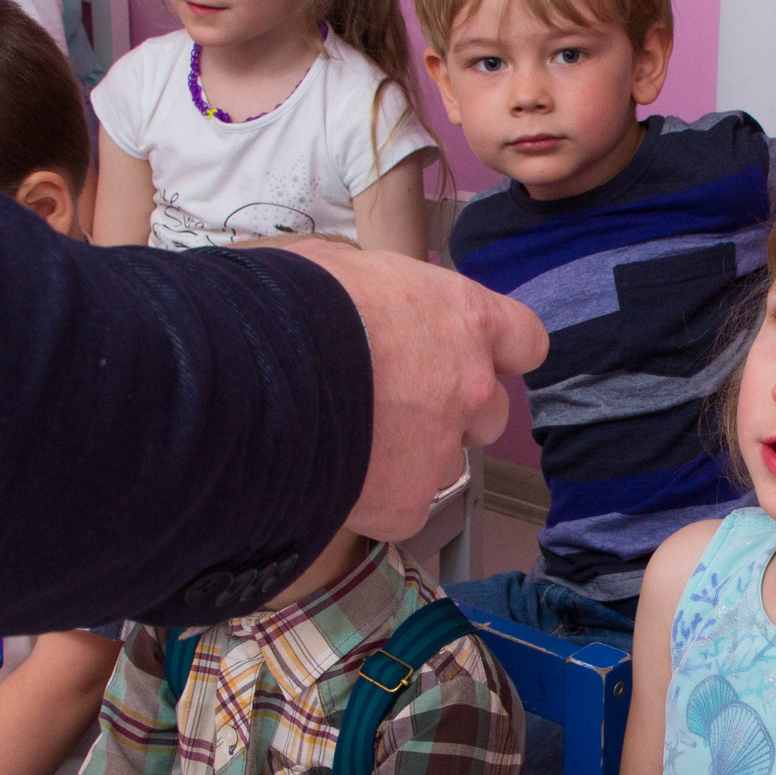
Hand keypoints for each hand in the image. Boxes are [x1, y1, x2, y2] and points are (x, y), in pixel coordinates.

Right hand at [270, 240, 545, 541]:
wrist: (250, 375)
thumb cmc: (289, 302)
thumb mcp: (341, 266)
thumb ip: (379, 293)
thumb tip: (358, 297)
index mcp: (465, 318)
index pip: (525, 340)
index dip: (501, 353)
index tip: (475, 357)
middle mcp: (470, 387)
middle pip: (490, 412)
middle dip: (453, 412)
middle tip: (394, 405)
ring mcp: (441, 450)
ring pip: (445, 464)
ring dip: (412, 458)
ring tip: (351, 444)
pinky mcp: (405, 503)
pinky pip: (404, 509)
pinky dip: (376, 500)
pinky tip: (333, 478)